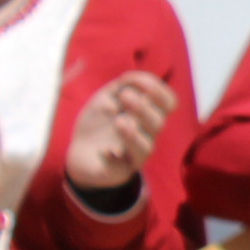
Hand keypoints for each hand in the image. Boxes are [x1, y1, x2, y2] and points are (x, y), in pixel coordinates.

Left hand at [62, 69, 175, 193]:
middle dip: (142, 108)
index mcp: (148, 115)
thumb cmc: (99, 123)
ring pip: (146, 147)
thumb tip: (131, 79)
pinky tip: (104, 151)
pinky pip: (119, 166)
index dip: (157, 90)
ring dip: (132, 132)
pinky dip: (111, 157)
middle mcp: (146, 135)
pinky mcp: (118, 170)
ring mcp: (134, 154)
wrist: (80, 152)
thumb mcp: (107, 99)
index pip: (169, 103)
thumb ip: (121, 86)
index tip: (131, 80)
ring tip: (118, 122)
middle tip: (123, 97)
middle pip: (158, 123)